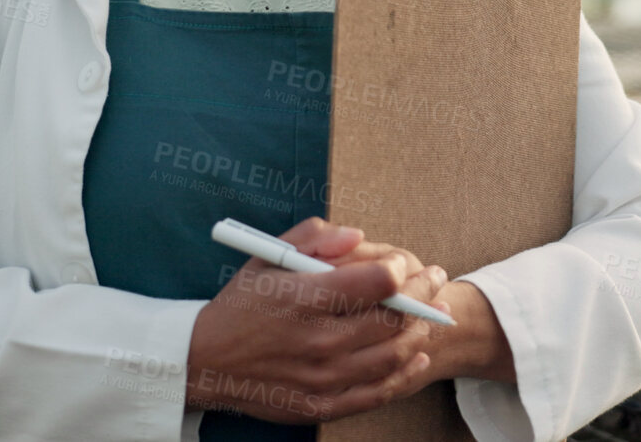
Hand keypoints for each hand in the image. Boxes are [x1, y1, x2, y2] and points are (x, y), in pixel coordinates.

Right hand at [184, 217, 452, 422]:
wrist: (205, 361)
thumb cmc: (242, 304)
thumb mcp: (267, 256)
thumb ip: (314, 236)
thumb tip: (359, 236)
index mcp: (304, 297)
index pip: (378, 282)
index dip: (400, 269)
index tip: (403, 263)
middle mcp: (316, 340)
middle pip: (394, 319)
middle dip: (425, 295)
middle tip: (435, 281)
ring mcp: (321, 377)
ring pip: (393, 355)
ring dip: (421, 332)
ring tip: (430, 315)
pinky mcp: (321, 404)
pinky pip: (378, 392)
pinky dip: (405, 374)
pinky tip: (416, 355)